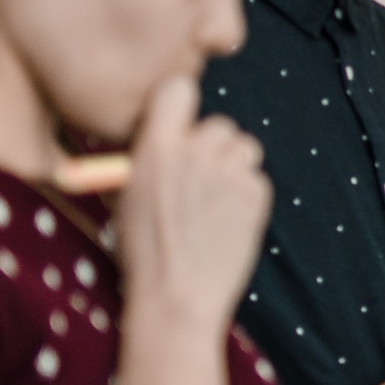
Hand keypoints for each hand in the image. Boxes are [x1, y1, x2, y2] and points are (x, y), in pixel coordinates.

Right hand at [118, 76, 270, 331]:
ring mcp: (230, 171)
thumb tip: (160, 132)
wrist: (176, 296)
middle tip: (199, 179)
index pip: (179, 88)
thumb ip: (147, 157)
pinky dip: (247, 194)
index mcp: (155, 146)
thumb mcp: (126, 195)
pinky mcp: (257, 193)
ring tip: (214, 201)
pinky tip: (228, 221)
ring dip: (234, 166)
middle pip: (219, 123)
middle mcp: (195, 151)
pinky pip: (257, 178)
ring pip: (244, 147)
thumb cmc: (142, 249)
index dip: (181, 104)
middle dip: (212, 146)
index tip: (180, 122)